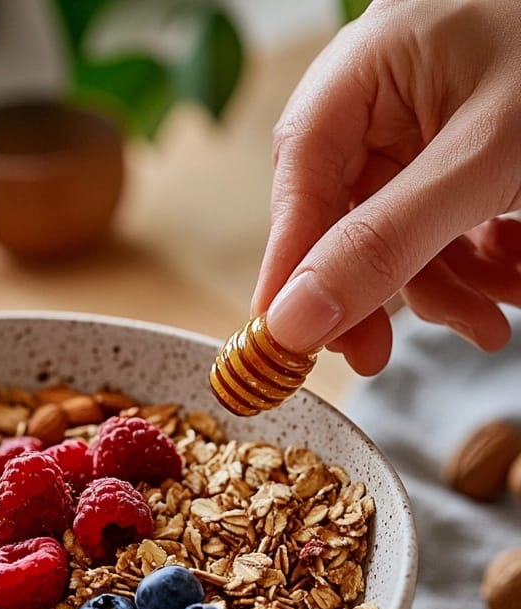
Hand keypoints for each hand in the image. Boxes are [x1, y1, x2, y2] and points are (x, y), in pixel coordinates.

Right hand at [254, 0, 520, 375]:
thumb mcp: (483, 158)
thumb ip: (386, 240)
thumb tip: (293, 319)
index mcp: (361, 73)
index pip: (299, 188)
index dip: (290, 272)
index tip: (288, 344)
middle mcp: (377, 98)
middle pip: (343, 219)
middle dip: (385, 289)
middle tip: (380, 356)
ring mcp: (416, 123)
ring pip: (395, 233)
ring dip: (444, 286)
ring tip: (489, 323)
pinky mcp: (452, 148)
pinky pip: (438, 221)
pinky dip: (473, 259)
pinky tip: (509, 275)